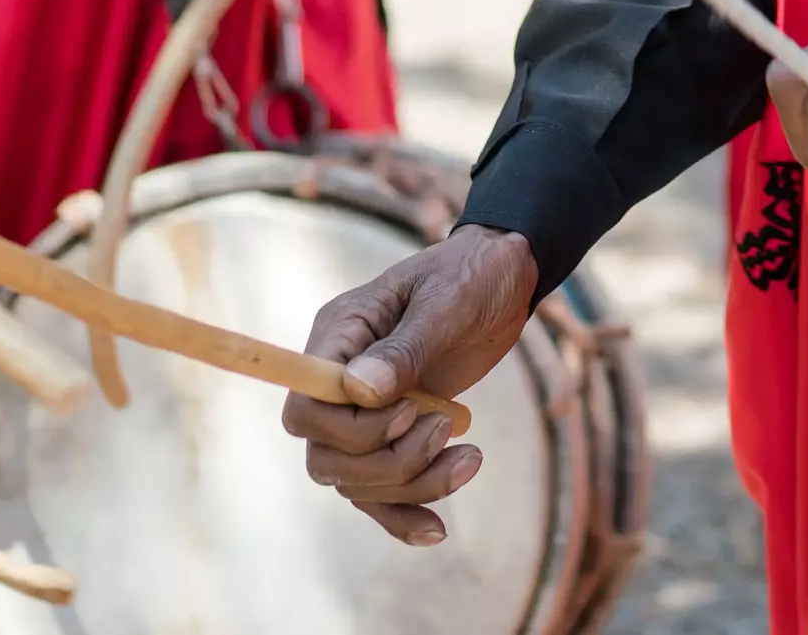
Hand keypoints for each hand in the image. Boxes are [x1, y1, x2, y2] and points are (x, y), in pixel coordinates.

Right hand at [285, 226, 541, 543]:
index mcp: (340, 336)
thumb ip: (405, 347)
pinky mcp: (394, 436)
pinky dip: (405, 516)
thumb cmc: (471, 277)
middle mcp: (341, 380)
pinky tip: (437, 530)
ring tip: (471, 460)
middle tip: (444, 429)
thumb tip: (361, 391)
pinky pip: (381, 493)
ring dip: (413, 485)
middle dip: (389, 461)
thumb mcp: (445, 303)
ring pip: (357, 481)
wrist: (503, 281)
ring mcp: (365, 412)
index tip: (409, 410)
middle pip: (328, 456)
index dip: (349, 428)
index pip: (304, 407)